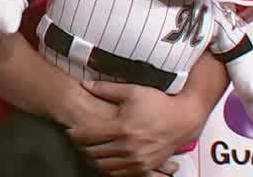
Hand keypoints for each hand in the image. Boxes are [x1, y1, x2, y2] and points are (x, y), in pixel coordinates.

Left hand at [67, 81, 188, 176]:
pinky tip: (104, 159)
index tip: (68, 130)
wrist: (184, 119)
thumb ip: (105, 89)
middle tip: (77, 140)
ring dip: (93, 158)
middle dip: (82, 146)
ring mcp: (137, 160)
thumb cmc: (160, 104)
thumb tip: (84, 84)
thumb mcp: (132, 91)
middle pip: (93, 153)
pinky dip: (108, 168)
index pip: (88, 136)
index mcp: (122, 129)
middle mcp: (129, 148)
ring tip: (88, 149)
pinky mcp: (145, 168)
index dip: (74, 134)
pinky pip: (119, 173)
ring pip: (104, 166)